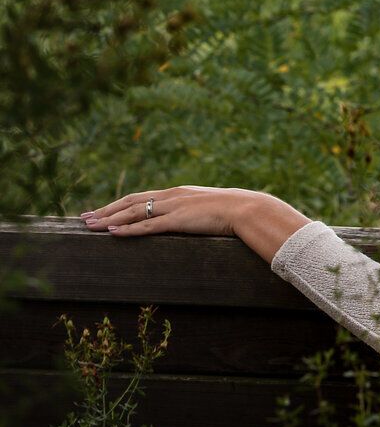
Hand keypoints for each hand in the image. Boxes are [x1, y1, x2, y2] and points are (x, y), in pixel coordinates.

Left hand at [81, 187, 308, 260]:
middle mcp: (171, 196)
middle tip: (85, 218)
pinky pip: (147, 225)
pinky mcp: (178, 220)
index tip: (102, 211)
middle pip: (131, 202)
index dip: (120, 204)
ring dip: (109, 219)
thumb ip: (195, 214)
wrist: (247, 209)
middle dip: (106, 210)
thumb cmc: (233, 212)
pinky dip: (128, 229)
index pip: (142, 198)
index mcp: (178, 193)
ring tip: (90, 225)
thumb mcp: (209, 211)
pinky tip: (113, 232)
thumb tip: (191, 222)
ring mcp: (174, 207)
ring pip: (134, 211)